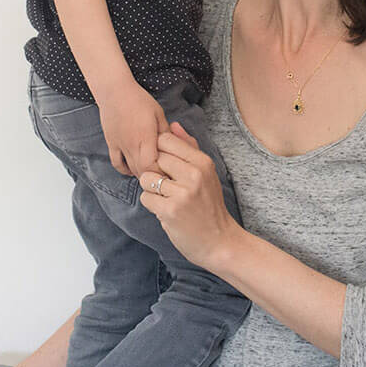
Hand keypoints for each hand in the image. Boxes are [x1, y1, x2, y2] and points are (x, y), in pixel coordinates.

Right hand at [98, 87, 167, 178]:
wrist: (114, 91)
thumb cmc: (138, 99)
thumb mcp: (159, 114)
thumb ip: (166, 132)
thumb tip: (174, 147)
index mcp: (145, 137)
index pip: (152, 165)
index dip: (161, 173)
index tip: (170, 173)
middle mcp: (131, 145)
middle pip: (142, 171)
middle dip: (154, 177)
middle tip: (164, 177)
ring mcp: (120, 146)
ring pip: (130, 169)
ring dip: (141, 174)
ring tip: (152, 175)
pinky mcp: (112, 144)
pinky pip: (117, 163)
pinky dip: (125, 170)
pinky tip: (132, 170)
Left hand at [139, 123, 237, 270]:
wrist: (220, 242)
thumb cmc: (209, 206)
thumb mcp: (206, 173)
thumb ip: (188, 148)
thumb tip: (173, 124)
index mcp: (202, 162)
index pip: (166, 140)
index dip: (160, 152)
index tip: (167, 167)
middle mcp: (194, 175)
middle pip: (154, 157)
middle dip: (155, 171)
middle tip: (168, 187)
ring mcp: (182, 193)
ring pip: (146, 178)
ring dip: (151, 189)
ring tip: (167, 198)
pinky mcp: (170, 211)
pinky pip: (146, 198)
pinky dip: (152, 205)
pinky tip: (166, 211)